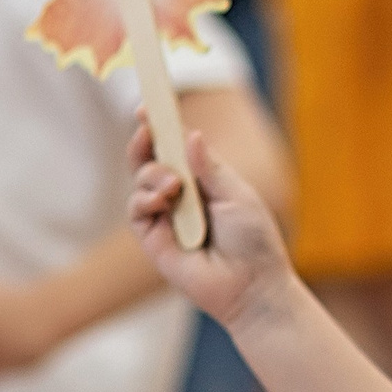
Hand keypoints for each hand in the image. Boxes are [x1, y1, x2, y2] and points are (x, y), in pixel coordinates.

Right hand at [130, 122, 294, 325]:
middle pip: (150, 159)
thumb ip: (210, 167)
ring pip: (140, 180)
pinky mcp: (153, 240)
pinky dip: (144, 199)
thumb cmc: (254, 240)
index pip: (175, 147)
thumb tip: (191, 135)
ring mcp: (165, 216)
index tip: (147, 106)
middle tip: (147, 128)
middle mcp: (181, 195)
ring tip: (173, 187)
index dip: (160, 127)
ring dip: (152, 174)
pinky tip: (163, 199)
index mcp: (203, 179)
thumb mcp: (237, 194)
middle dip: (145, 141)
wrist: (252, 285)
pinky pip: (136, 210)